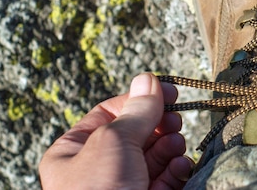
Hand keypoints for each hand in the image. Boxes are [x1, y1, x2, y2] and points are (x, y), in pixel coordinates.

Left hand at [39, 73, 193, 188]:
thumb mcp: (113, 141)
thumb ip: (136, 110)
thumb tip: (148, 78)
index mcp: (75, 150)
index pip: (111, 112)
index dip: (140, 99)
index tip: (168, 91)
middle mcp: (99, 168)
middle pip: (137, 132)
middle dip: (159, 123)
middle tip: (175, 119)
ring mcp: (125, 186)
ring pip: (154, 155)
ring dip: (170, 145)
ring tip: (176, 143)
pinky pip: (166, 177)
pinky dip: (177, 168)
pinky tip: (181, 164)